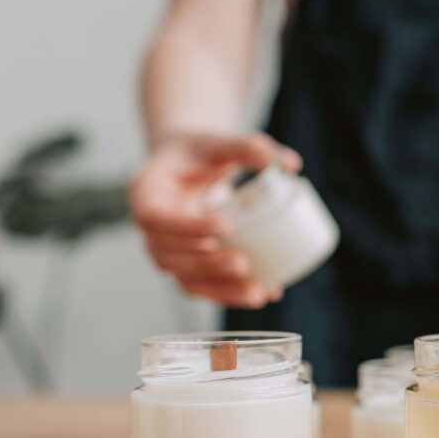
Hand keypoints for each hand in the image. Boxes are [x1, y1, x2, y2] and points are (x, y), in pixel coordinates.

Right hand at [128, 132, 301, 307]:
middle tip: (242, 262)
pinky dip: (232, 294)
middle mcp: (150, 229)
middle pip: (169, 256)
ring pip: (186, 280)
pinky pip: (204, 287)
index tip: (225, 227)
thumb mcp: (218, 142)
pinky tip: (265, 294)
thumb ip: (251, 148)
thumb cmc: (198, 153)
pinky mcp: (186, 266)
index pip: (156, 217)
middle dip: (206, 265)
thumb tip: (292, 165)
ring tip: (258, 291)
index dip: (187, 227)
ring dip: (221, 290)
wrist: (187, 167)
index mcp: (146, 193)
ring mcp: (166, 251)